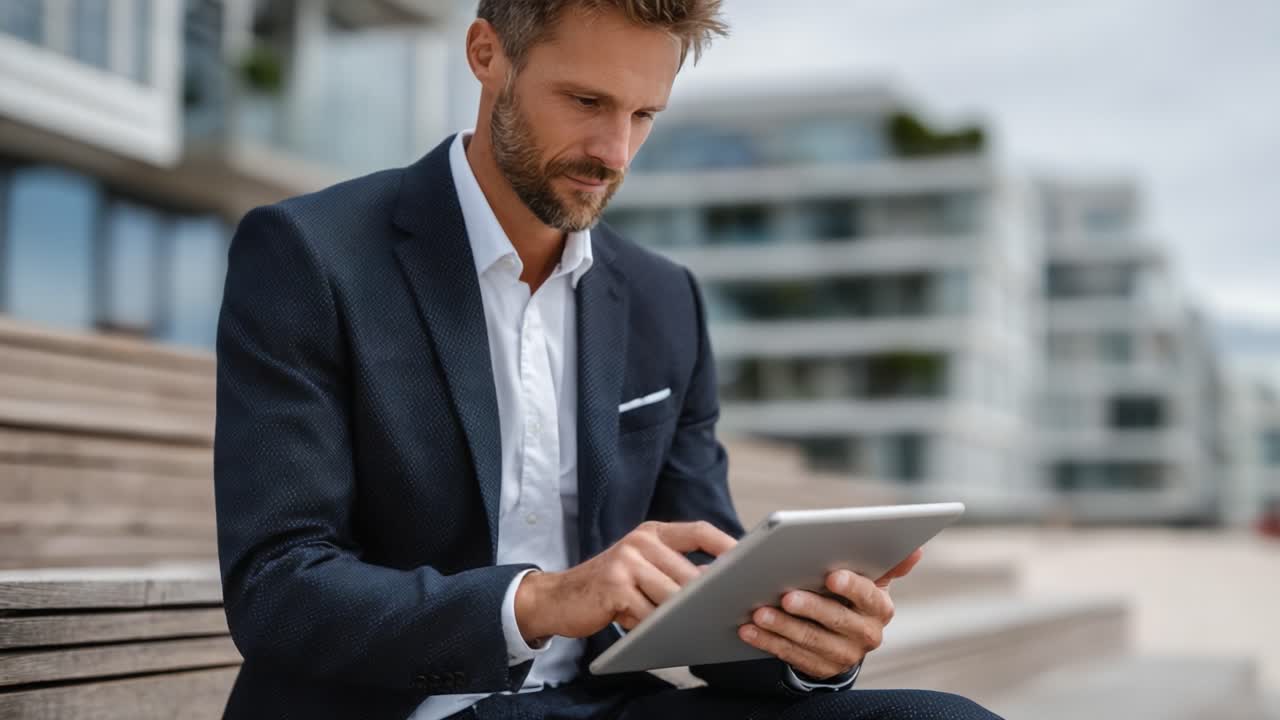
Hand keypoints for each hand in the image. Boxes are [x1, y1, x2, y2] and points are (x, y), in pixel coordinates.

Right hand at [515, 521, 736, 642]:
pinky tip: (654, 633)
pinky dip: (656, 627)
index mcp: (652, 533)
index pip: (699, 531)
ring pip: (673, 596)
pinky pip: (649, 614)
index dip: (728, 545)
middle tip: (728, 613)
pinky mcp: (615, 586)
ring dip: (681, 617)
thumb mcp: (642, 570)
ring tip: (690, 628)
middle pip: (690, 573)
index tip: (751, 561)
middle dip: (708, 597)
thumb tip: (720, 589)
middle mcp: (640, 541)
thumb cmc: (610, 588)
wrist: (558, 598)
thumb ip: (675, 572)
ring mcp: (626, 562)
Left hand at [737, 547, 923, 679]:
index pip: (869, 596)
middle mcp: (867, 635)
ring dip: (782, 626)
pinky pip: (790, 656)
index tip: (831, 576)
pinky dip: (767, 642)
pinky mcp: (821, 669)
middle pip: (836, 620)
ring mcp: (844, 655)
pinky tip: (748, 629)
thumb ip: (887, 563)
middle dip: (810, 607)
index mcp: (880, 607)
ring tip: (758, 611)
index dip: (852, 587)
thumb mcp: (870, 577)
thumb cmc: (851, 593)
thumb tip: (917, 550)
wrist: (843, 635)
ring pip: (810, 640)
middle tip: (785, 595)